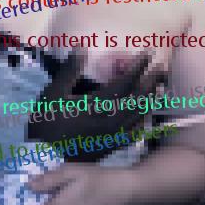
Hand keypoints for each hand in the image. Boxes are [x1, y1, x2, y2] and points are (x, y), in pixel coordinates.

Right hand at [28, 52, 163, 159]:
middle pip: (137, 100)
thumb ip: (70, 70)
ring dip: (150, 100)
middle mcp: (108, 121)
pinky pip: (132, 134)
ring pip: (138, 116)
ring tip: (160, 87)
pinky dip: (142, 122)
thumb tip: (83, 47)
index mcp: (96, 106)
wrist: (42, 158)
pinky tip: (145, 116)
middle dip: (151, 81)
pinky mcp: (109, 147)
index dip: (138, 66)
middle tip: (162, 68)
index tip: (148, 52)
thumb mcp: (52, 93)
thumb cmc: (46, 122)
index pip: (124, 82)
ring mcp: (111, 137)